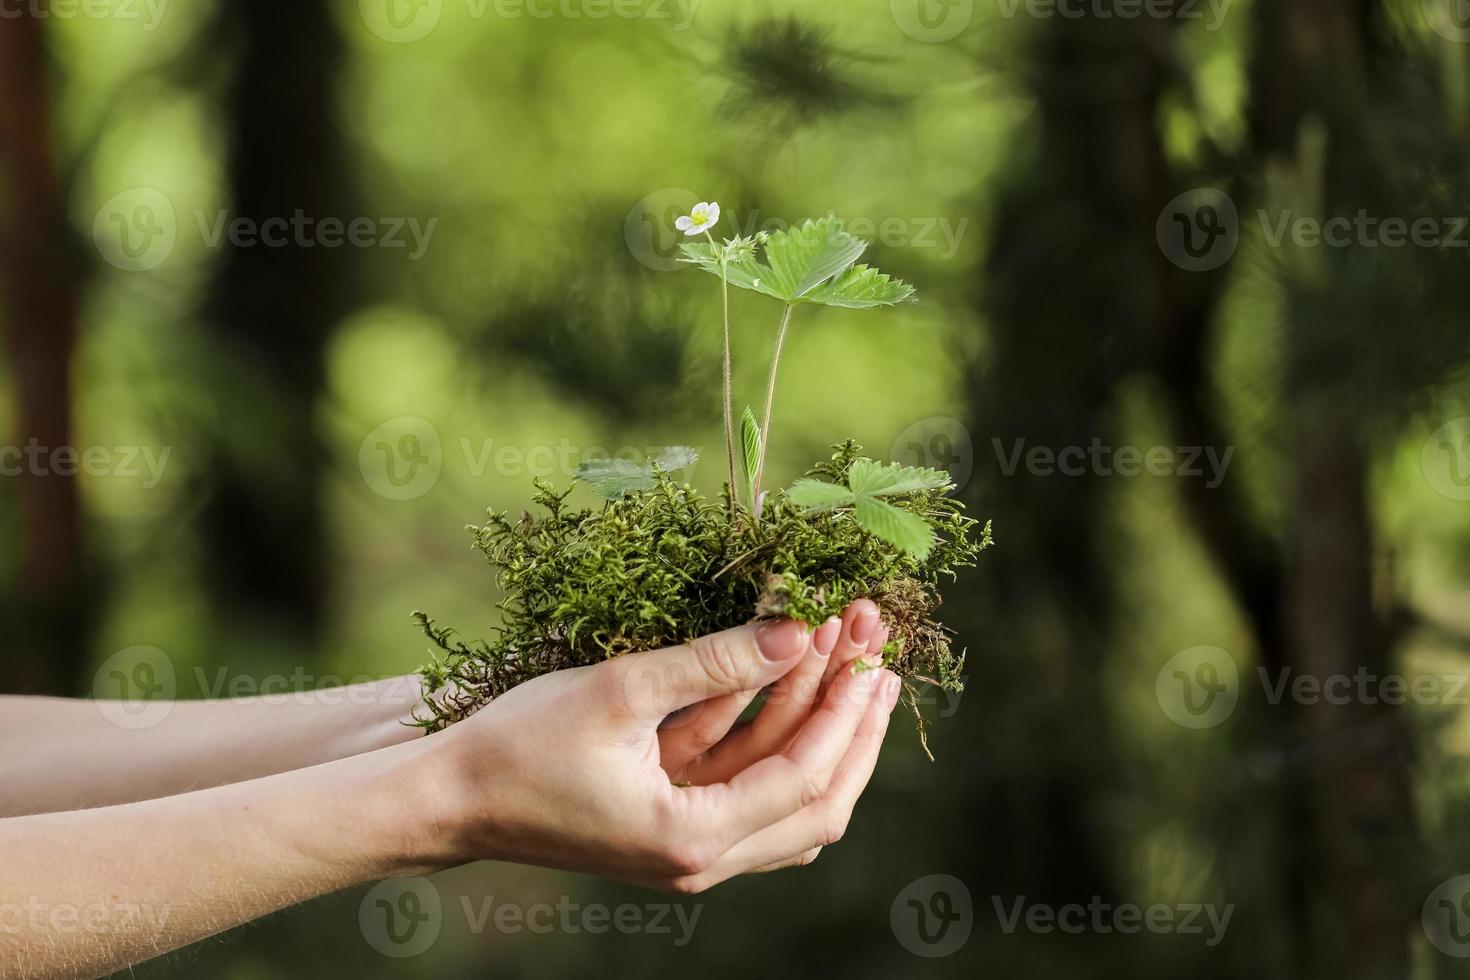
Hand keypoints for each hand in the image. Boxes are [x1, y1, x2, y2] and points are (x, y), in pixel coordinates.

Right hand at [426, 601, 900, 891]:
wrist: (449, 798)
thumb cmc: (520, 745)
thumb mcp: (621, 689)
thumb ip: (716, 660)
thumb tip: (798, 629)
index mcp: (690, 839)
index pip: (802, 778)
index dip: (842, 710)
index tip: (867, 649)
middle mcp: (702, 861)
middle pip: (816, 807)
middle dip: (854, 730)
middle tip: (881, 659)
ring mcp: (690, 851)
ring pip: (791, 805)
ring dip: (824, 735)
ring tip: (858, 668)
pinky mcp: (676, 829)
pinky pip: (753, 794)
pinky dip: (780, 746)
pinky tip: (797, 693)